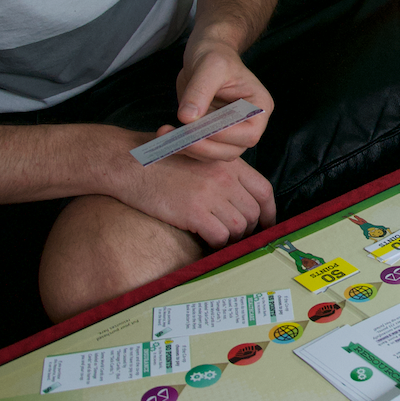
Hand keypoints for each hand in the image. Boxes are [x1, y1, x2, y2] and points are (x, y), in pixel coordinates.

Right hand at [115, 144, 276, 247]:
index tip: (266, 225)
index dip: (269, 212)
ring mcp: (210, 194)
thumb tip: (239, 200)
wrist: (130, 162)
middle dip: (248, 230)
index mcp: (229, 162)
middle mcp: (224, 177)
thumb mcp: (200, 155)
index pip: (263, 190)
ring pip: (239, 227)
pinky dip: (217, 245)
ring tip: (220, 241)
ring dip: (232, 239)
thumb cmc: (160, 160)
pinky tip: (206, 242)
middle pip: (253, 213)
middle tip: (236, 238)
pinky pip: (219, 237)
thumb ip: (222, 173)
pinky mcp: (194, 211)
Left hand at [162, 35, 273, 161]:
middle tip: (177, 137)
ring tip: (166, 134)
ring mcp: (231, 132)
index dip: (223, 135)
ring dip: (190, 149)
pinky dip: (183, 147)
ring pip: (216, 154)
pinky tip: (167, 135)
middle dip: (203, 146)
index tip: (195, 127)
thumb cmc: (214, 54)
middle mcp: (249, 123)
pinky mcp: (213, 134)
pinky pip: (201, 149)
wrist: (204, 53)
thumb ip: (199, 92)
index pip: (248, 133)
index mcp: (259, 107)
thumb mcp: (209, 66)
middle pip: (232, 150)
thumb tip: (188, 119)